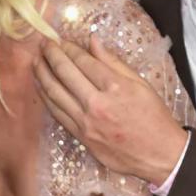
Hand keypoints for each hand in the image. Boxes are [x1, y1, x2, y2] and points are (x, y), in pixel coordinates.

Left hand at [35, 38, 188, 185]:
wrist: (159, 155)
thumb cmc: (154, 117)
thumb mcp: (141, 83)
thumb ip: (113, 62)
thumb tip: (92, 41)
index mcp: (115, 87)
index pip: (83, 61)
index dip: (68, 48)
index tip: (61, 40)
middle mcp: (97, 104)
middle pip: (64, 73)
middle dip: (51, 55)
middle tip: (44, 44)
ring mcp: (86, 122)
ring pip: (54, 93)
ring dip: (42, 74)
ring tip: (36, 62)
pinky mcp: (81, 137)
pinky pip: (57, 113)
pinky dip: (46, 97)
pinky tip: (41, 87)